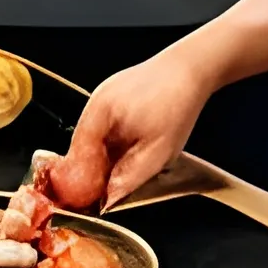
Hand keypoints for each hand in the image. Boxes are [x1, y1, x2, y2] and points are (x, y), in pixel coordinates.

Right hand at [48, 45, 216, 210]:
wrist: (190, 69)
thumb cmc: (176, 105)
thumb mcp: (159, 151)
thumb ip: (131, 176)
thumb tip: (109, 198)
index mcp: (100, 114)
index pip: (77, 154)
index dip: (80, 179)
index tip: (86, 199)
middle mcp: (95, 102)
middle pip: (82, 145)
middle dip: (91, 169)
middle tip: (103, 191)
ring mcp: (102, 95)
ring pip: (93, 135)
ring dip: (102, 155)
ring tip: (118, 173)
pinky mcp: (113, 94)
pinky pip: (103, 124)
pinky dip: (110, 141)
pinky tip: (127, 150)